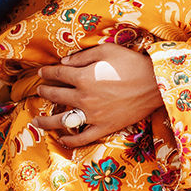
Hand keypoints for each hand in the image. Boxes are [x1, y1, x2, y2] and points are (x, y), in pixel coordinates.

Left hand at [35, 42, 163, 148]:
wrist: (155, 84)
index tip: (41, 72)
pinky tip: (61, 139)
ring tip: (36, 121)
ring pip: (62, 120)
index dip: (47, 72)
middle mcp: (84, 97)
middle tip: (40, 90)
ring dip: (46, 121)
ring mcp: (93, 115)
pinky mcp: (104, 127)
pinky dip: (70, 140)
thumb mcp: (107, 50)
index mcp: (83, 77)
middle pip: (56, 95)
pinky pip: (83, 138)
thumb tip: (64, 62)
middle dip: (45, 91)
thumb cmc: (132, 63)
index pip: (57, 74)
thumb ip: (82, 56)